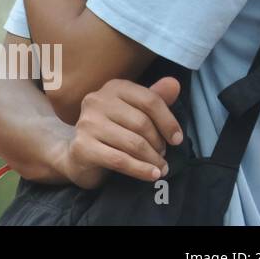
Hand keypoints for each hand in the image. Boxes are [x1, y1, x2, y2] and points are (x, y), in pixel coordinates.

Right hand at [54, 77, 183, 189]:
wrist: (81, 155)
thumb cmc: (114, 131)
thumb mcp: (135, 112)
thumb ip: (155, 98)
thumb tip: (174, 83)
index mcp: (113, 88)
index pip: (149, 100)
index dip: (168, 121)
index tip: (177, 139)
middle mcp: (97, 101)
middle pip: (141, 123)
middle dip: (158, 143)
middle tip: (163, 155)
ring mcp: (87, 123)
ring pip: (133, 143)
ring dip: (152, 159)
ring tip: (160, 168)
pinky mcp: (82, 146)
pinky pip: (120, 160)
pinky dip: (140, 170)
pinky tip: (151, 175)